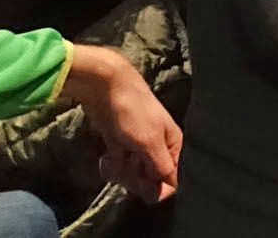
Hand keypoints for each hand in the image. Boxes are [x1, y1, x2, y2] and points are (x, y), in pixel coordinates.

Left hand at [64, 46, 181, 202]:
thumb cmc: (133, 112)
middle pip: (150, 179)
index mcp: (172, 144)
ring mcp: (138, 146)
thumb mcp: (150, 142)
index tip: (143, 182)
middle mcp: (158, 147)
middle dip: (135, 177)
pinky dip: (111, 165)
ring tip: (113, 158)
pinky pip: (119, 166)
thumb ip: (161, 167)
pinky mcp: (120, 144)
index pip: (171, 179)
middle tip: (127, 162)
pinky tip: (105, 158)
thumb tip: (170, 188)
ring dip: (121, 171)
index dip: (156, 186)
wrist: (105, 88)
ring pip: (132, 174)